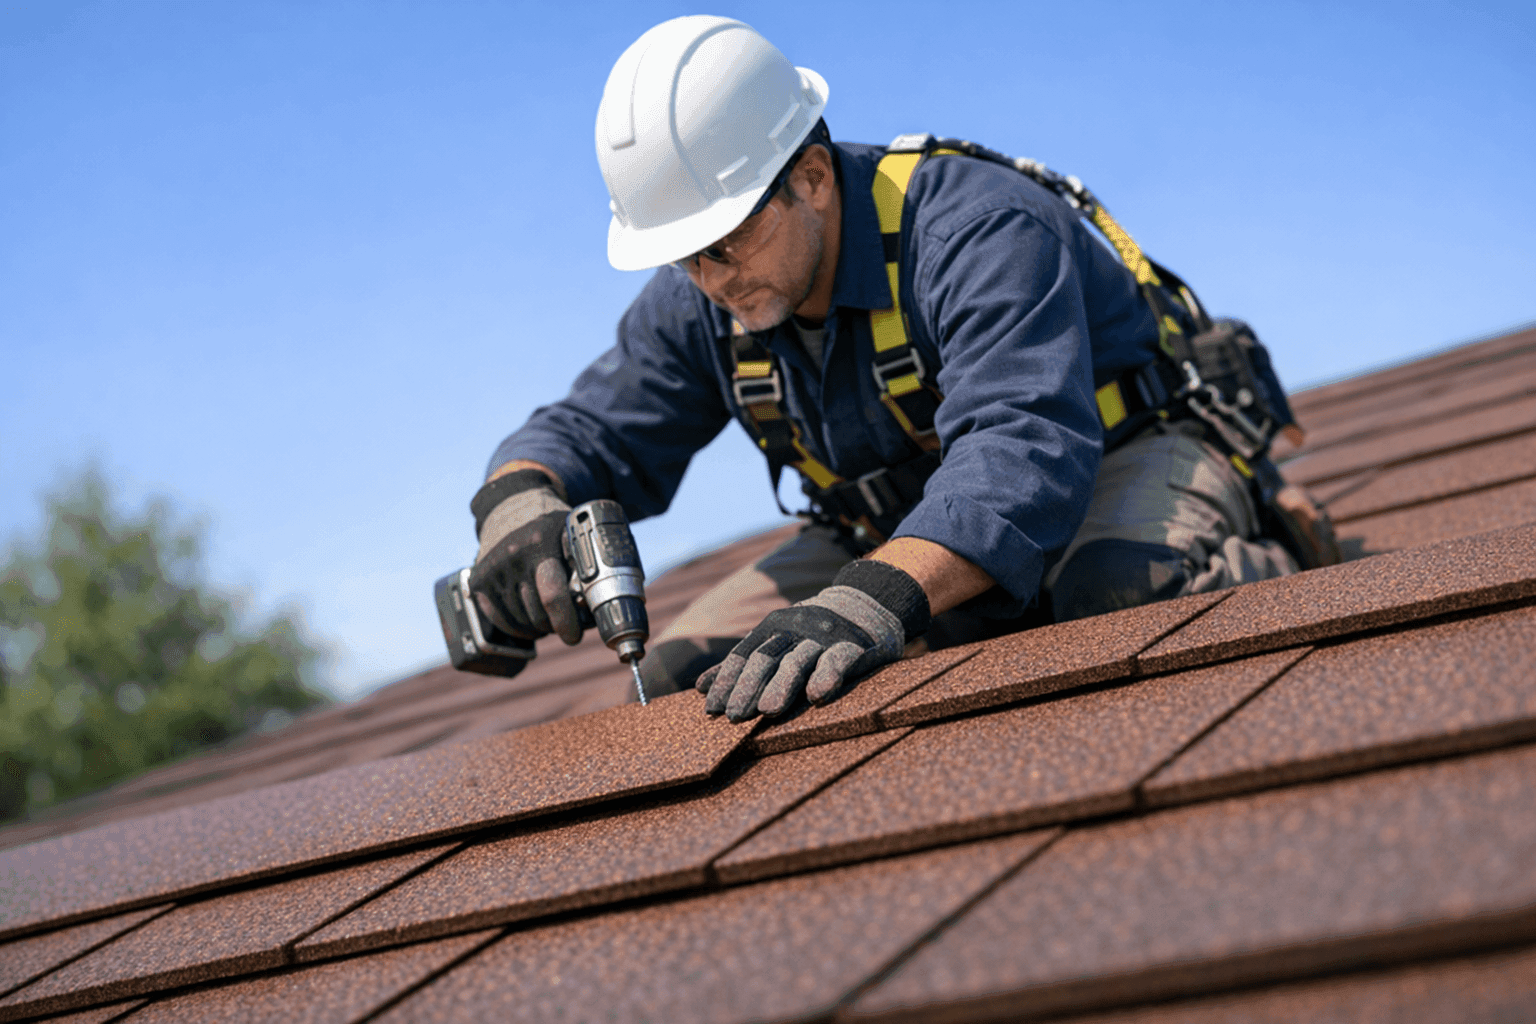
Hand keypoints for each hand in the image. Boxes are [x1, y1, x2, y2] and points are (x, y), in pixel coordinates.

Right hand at [468, 470, 582, 644]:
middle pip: (537, 613)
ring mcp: (493, 569)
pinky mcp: (478, 581)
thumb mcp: (572, 535)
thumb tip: (598, 606)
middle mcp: (513, 556)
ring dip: (537, 629)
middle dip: (555, 627)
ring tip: (549, 621)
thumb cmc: (550, 527)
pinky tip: (529, 623)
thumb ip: (585, 565)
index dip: (566, 623)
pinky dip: (516, 628)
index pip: (553, 595)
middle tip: (566, 626)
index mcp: (541, 544)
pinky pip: (498, 620)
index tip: (574, 636)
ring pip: (519, 621)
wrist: (511, 507)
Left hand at [697, 559, 929, 720]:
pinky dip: (827, 676)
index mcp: (773, 629)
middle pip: (766, 659)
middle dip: (748, 687)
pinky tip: (817, 696)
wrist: (866, 605)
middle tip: (734, 716)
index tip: (713, 710)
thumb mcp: (776, 642)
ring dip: (782, 685)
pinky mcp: (854, 645)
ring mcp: (824, 637)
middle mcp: (795, 630)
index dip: (727, 681)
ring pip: (798, 660)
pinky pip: (839, 660)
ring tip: (768, 710)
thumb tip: (700, 687)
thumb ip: (741, 664)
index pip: (744, 655)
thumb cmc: (812, 633)